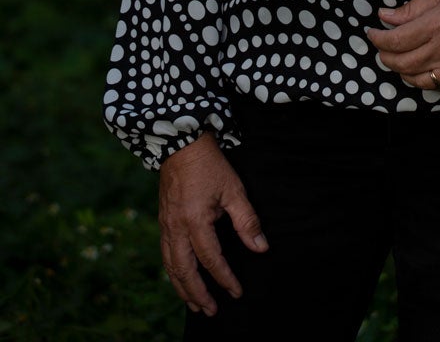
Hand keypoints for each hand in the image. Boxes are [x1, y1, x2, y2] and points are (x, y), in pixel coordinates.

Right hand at [159, 131, 267, 316]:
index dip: (224, 278)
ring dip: (182, 288)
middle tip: (211, 311)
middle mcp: (176, 228)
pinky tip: (180, 279)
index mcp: (195, 221)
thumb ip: (247, 221)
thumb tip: (261, 248)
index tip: (236, 292)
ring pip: (170, 266)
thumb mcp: (234, 189)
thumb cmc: (210, 165)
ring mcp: (166, 225)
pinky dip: (173, 272)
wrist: (181, 143)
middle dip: (198, 294)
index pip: (211, 259)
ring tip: (195, 305)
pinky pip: (165, 254)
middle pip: (185, 270)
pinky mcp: (162, 221)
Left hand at [365, 0, 439, 91]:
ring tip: (397, 57)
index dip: (378, 39)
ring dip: (400, 70)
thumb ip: (411, 8)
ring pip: (416, 79)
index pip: (396, 41)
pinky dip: (421, 80)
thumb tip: (385, 16)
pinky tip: (417, 68)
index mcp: (437, 24)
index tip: (372, 32)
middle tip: (381, 45)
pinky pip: (436, 86)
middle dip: (384, 56)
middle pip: (402, 63)